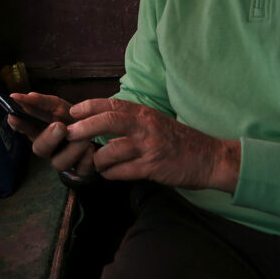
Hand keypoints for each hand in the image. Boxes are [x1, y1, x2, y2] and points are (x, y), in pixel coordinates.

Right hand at [7, 92, 96, 176]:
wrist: (98, 126)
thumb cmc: (74, 117)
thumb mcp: (57, 105)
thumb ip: (42, 102)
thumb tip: (24, 96)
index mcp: (40, 132)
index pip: (25, 129)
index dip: (19, 124)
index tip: (15, 116)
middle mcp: (50, 148)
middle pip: (40, 149)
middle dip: (48, 138)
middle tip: (59, 126)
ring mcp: (64, 160)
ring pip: (59, 163)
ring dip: (71, 150)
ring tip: (84, 139)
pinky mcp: (81, 169)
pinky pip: (81, 170)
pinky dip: (86, 159)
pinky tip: (91, 149)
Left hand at [65, 98, 239, 191]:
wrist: (210, 158)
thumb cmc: (180, 141)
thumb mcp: (156, 122)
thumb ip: (132, 120)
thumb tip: (101, 121)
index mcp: (145, 113)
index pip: (112, 104)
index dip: (89, 106)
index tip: (73, 112)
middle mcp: (146, 127)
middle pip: (108, 121)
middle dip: (84, 128)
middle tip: (69, 135)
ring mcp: (149, 148)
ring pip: (111, 151)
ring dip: (97, 159)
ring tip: (95, 163)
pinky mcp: (153, 168)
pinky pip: (122, 172)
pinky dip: (111, 174)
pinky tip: (110, 174)